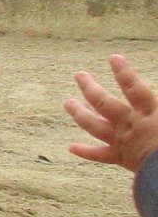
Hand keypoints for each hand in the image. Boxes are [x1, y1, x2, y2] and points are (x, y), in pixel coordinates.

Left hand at [65, 54, 157, 173]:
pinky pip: (99, 155)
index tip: (113, 58)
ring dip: (79, 113)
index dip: (124, 73)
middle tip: (79, 75)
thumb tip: (157, 100)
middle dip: (90, 88)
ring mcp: (123, 141)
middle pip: (104, 103)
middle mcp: (131, 124)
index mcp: (150, 113)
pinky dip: (85, 152)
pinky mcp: (121, 158)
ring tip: (67, 103)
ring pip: (95, 125)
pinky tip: (71, 147)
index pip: (134, 88)